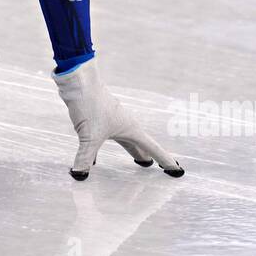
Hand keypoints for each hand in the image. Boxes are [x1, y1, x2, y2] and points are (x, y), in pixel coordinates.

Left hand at [53, 59, 183, 180]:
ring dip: (130, 150)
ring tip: (137, 160)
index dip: (165, 160)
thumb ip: (85, 157)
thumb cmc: (89, 104)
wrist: (78, 80)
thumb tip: (79, 176)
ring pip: (124, 139)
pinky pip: (105, 137)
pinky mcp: (98, 117)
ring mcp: (111, 119)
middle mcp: (124, 124)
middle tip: (159, 167)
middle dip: (148, 155)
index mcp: (130, 129)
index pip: (153, 148)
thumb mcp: (88, 135)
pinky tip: (95, 161)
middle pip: (140, 144)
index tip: (176, 170)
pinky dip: (102, 150)